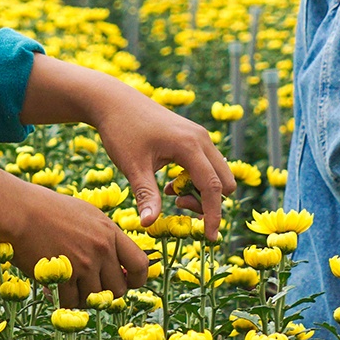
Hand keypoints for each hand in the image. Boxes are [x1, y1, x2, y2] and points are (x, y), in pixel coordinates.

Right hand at [0, 165, 150, 306]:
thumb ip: (104, 236)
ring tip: (68, 286)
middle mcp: (102, 249)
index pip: (140, 264)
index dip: (137, 279)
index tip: (126, 282)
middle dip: (105, 293)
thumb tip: (118, 262)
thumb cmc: (48, 210)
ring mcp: (84, 264)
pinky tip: (54, 290)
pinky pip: (71, 302)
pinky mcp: (65, 276)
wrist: (20, 211)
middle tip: (88, 287)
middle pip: (119, 289)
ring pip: (95, 299)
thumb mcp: (86, 215)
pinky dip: (63, 300)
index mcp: (110, 232)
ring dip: (82, 298)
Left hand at [18, 56, 236, 238]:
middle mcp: (201, 139)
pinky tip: (169, 183)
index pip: (213, 187)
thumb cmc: (121, 132)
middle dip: (208, 202)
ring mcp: (199, 136)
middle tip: (177, 205)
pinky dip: (196, 180)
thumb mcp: (132, 167)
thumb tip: (150, 225)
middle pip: (225, 181)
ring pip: (218, 173)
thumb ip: (146, 196)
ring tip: (169, 194)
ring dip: (202, 191)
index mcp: (190, 146)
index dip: (213, 215)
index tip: (210, 238)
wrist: (114, 101)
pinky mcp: (193, 136)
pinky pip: (208, 165)